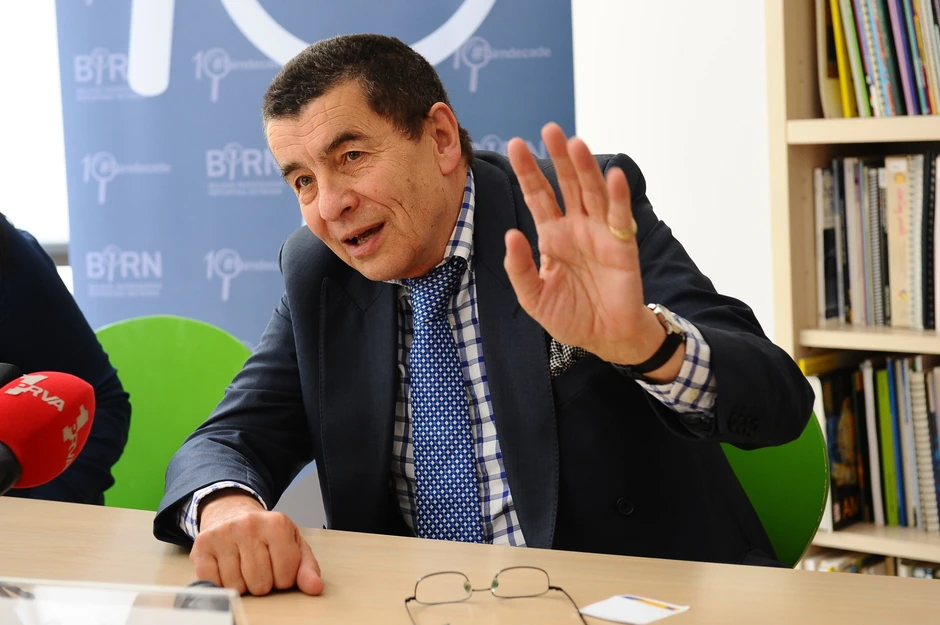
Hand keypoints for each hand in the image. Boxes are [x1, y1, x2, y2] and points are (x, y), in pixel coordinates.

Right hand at [191, 490, 323, 595]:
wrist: (233, 512)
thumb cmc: (266, 534)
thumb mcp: (292, 544)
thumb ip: (306, 567)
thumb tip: (315, 588)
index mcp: (277, 524)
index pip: (286, 575)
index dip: (284, 578)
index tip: (278, 565)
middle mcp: (248, 525)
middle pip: (261, 583)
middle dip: (263, 582)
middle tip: (259, 565)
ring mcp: (223, 534)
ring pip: (237, 587)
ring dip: (242, 584)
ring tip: (243, 565)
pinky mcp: (201, 545)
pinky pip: (213, 583)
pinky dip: (221, 583)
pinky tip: (226, 567)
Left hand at [504, 123, 679, 376]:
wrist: (605, 339)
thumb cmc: (570, 317)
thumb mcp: (534, 296)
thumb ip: (519, 268)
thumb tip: (511, 235)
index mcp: (552, 236)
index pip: (538, 196)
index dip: (528, 172)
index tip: (515, 144)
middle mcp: (576, 228)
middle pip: (566, 185)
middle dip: (558, 158)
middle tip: (549, 129)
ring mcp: (600, 234)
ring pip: (592, 194)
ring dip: (585, 169)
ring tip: (576, 143)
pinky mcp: (622, 246)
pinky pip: (619, 218)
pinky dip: (617, 197)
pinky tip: (612, 176)